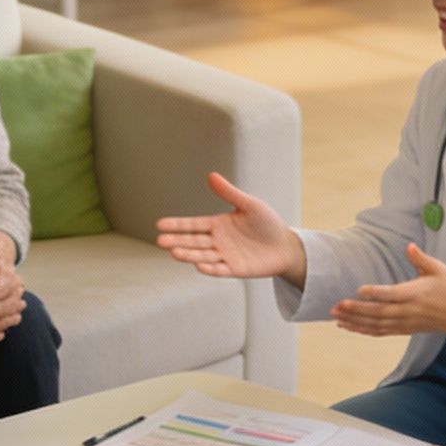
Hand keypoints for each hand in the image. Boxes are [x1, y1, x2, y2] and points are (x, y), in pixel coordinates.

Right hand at [157, 172, 304, 281]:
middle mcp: (217, 241)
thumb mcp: (249, 205)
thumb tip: (211, 175)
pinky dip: (211, 268)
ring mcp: (225, 256)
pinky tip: (199, 266)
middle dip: (177, 241)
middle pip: (193, 241)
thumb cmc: (267, 223)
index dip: (177, 225)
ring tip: (174, 253)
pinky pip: (221, 269)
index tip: (160, 224)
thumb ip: (229, 193)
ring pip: (203, 255)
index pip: (193, 225)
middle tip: (160, 241)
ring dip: (189, 255)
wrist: (285, 246)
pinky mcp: (235, 269)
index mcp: (217, 224)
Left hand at [333, 243, 445, 341]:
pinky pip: (380, 332)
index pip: (393, 295)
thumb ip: (420, 258)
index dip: (376, 293)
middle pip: (379, 313)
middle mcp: (409, 311)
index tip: (359, 289)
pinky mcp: (403, 330)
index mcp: (416, 294)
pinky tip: (348, 326)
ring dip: (355, 322)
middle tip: (336, 306)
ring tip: (336, 316)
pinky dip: (363, 330)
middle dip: (356, 310)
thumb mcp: (438, 269)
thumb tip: (408, 246)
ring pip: (376, 325)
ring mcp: (405, 323)